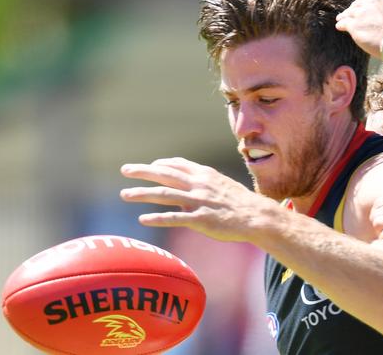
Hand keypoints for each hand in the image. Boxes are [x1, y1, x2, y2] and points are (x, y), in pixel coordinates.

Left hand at [120, 157, 279, 241]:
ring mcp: (199, 201)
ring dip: (142, 193)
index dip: (161, 164)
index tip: (150, 165)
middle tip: (125, 169)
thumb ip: (204, 185)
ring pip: (164, 194)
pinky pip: (174, 218)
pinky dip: (157, 217)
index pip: (178, 164)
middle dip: (143, 171)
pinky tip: (143, 219)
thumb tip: (187, 193)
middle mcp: (199, 184)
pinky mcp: (201, 219)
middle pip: (165, 174)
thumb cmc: (241, 203)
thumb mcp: (223, 186)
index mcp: (205, 174)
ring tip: (125, 195)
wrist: (256, 216)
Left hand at [335, 0, 382, 58]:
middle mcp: (370, 4)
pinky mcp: (354, 26)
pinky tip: (340, 27)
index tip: (362, 7)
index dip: (364, 2)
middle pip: (357, 4)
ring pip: (348, 13)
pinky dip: (341, 25)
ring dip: (344, 16)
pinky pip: (343, 23)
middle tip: (349, 14)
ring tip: (340, 19)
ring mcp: (361, 14)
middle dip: (353, 9)